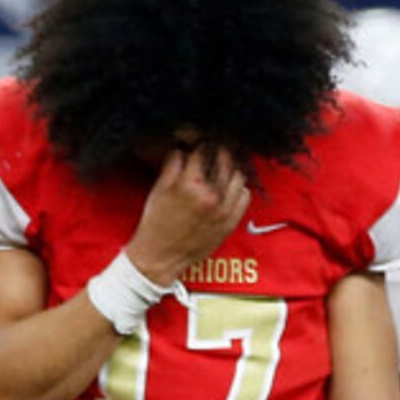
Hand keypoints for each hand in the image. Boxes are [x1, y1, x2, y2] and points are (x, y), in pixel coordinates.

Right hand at [126, 144, 250, 282]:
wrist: (160, 258)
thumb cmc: (155, 224)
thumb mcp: (158, 190)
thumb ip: (173, 165)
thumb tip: (183, 147)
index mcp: (190, 184)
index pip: (204, 150)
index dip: (202, 142)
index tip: (201, 141)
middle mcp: (211, 195)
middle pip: (225, 160)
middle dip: (220, 152)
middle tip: (215, 150)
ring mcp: (224, 209)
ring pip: (238, 176)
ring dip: (231, 169)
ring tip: (223, 168)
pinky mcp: (230, 222)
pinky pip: (244, 195)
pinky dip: (238, 188)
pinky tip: (229, 188)